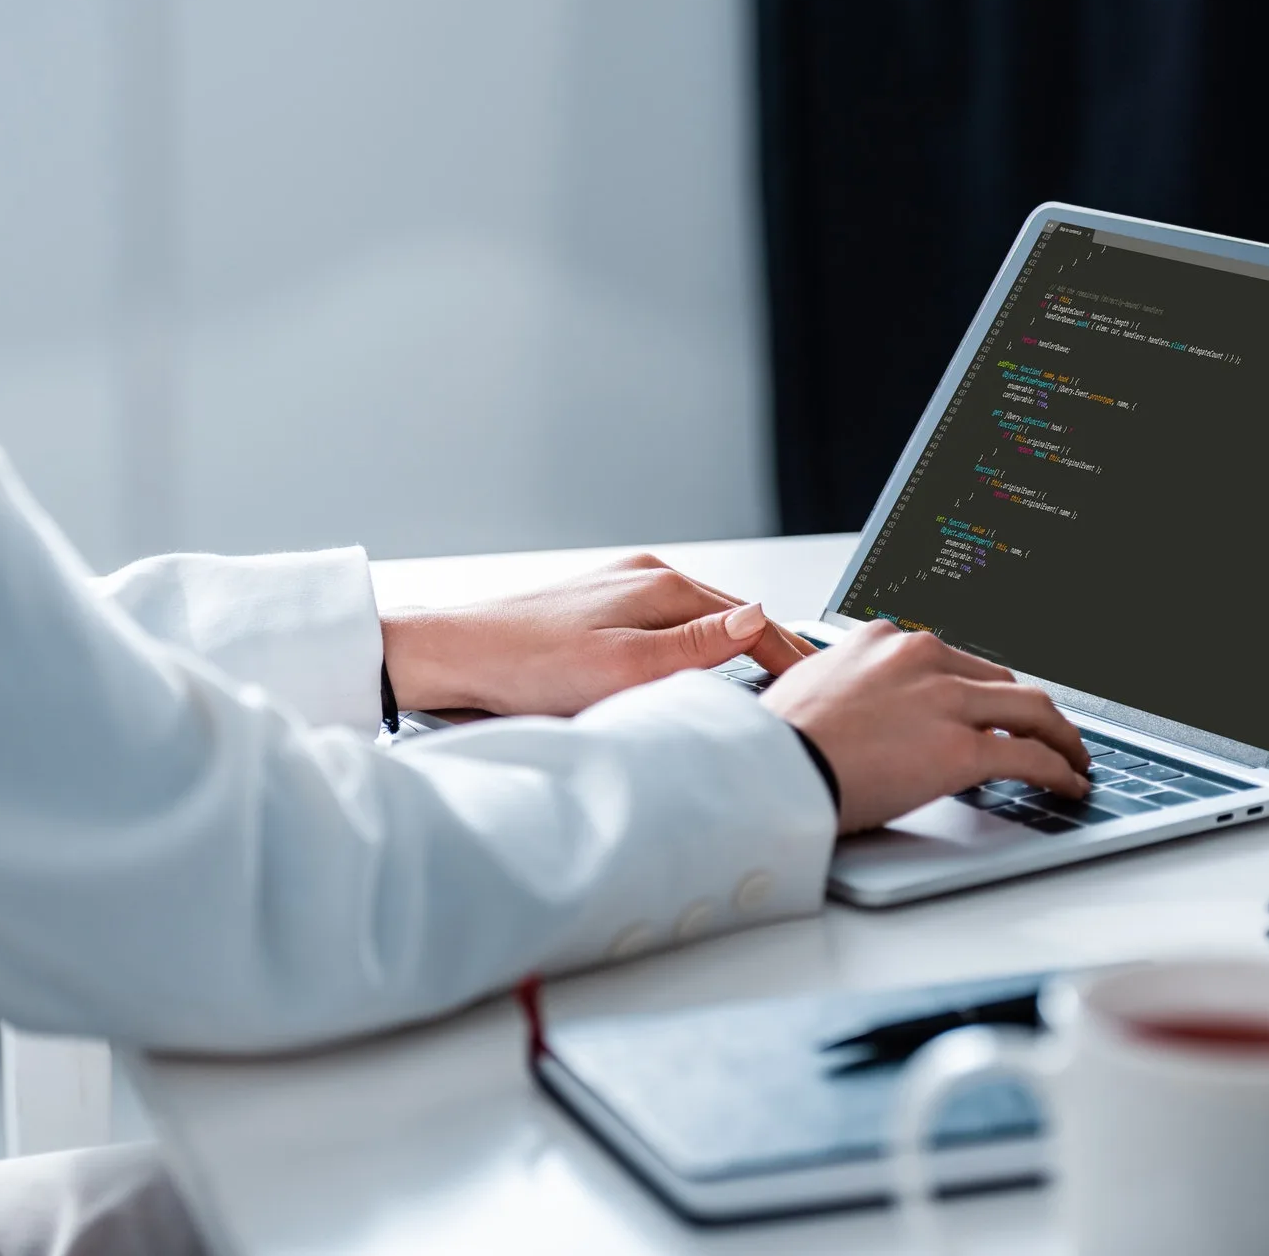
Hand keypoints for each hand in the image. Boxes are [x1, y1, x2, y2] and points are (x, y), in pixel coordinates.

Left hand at [381, 553, 816, 715]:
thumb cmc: (525, 664)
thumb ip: (698, 645)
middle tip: (803, 689)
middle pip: (729, 618)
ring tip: (762, 682)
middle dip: (769, 650)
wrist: (451, 659)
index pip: (752, 620)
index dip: (791, 656)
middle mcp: (644, 579)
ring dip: (730, 651)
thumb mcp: (625, 665)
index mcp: (661, 586)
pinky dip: (692, 651)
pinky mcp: (596, 613)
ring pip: (698, 623)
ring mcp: (619, 592)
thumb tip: (759, 619)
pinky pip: (664, 630)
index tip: (818, 686)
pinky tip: (692, 672)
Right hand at [760, 621, 1090, 834]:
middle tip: (1046, 734)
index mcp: (883, 639)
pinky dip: (1059, 771)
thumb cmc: (774, 744)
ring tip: (1072, 760)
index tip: (993, 708)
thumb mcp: (811, 692)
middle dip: (1030, 711)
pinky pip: (1028, 757)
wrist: (765, 772)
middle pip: (1002, 681)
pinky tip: (1069, 785)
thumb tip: (863, 716)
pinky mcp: (961, 750)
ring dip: (1061, 737)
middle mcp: (922, 657)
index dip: (982, 690)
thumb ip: (852, 692)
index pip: (955, 660)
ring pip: (1032, 710)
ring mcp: (945, 701)